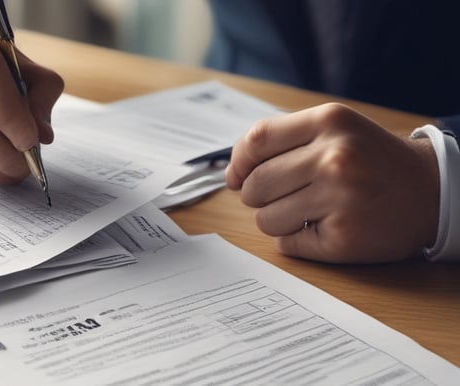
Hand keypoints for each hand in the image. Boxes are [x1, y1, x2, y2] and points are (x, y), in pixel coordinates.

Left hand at [225, 103, 439, 262]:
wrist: (431, 192)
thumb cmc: (370, 160)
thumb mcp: (334, 130)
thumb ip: (282, 141)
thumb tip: (232, 175)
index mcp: (329, 122)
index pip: (256, 141)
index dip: (238, 163)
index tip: (237, 177)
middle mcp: (335, 158)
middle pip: (255, 185)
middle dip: (257, 195)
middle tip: (285, 194)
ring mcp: (340, 199)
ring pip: (265, 218)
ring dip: (276, 219)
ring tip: (307, 210)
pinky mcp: (343, 238)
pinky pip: (288, 244)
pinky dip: (296, 239)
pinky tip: (324, 226)